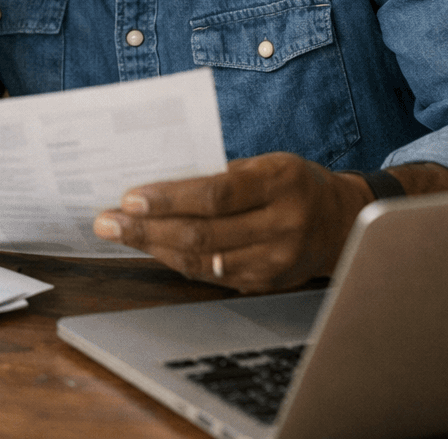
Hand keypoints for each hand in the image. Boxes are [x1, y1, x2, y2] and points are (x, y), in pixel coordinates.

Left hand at [92, 153, 373, 293]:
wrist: (342, 222)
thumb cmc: (292, 182)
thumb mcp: (266, 163)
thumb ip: (221, 174)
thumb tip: (156, 184)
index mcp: (280, 183)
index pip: (215, 194)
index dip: (168, 198)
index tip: (128, 197)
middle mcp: (282, 225)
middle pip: (202, 233)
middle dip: (146, 228)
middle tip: (105, 221)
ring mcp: (276, 261)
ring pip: (202, 260)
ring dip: (153, 247)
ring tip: (118, 234)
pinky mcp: (266, 283)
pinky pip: (211, 275)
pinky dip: (177, 261)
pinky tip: (152, 248)